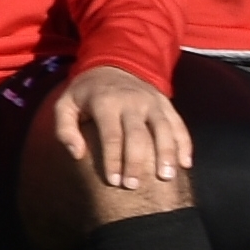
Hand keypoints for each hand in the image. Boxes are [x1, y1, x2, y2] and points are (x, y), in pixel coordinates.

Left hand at [46, 63, 191, 195]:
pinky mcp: (165, 103)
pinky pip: (178, 124)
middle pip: (138, 135)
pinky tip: (185, 164)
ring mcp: (152, 102)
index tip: (114, 181)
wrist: (112, 64)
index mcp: (106, 102)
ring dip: (167, 154)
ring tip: (166, 177)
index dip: (113, 159)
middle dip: (136, 162)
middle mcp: (132, 101)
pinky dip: (185, 144)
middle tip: (134, 186)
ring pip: (164, 129)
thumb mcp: (65, 104)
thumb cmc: (85, 93)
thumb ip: (64, 128)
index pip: (111, 135)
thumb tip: (77, 154)